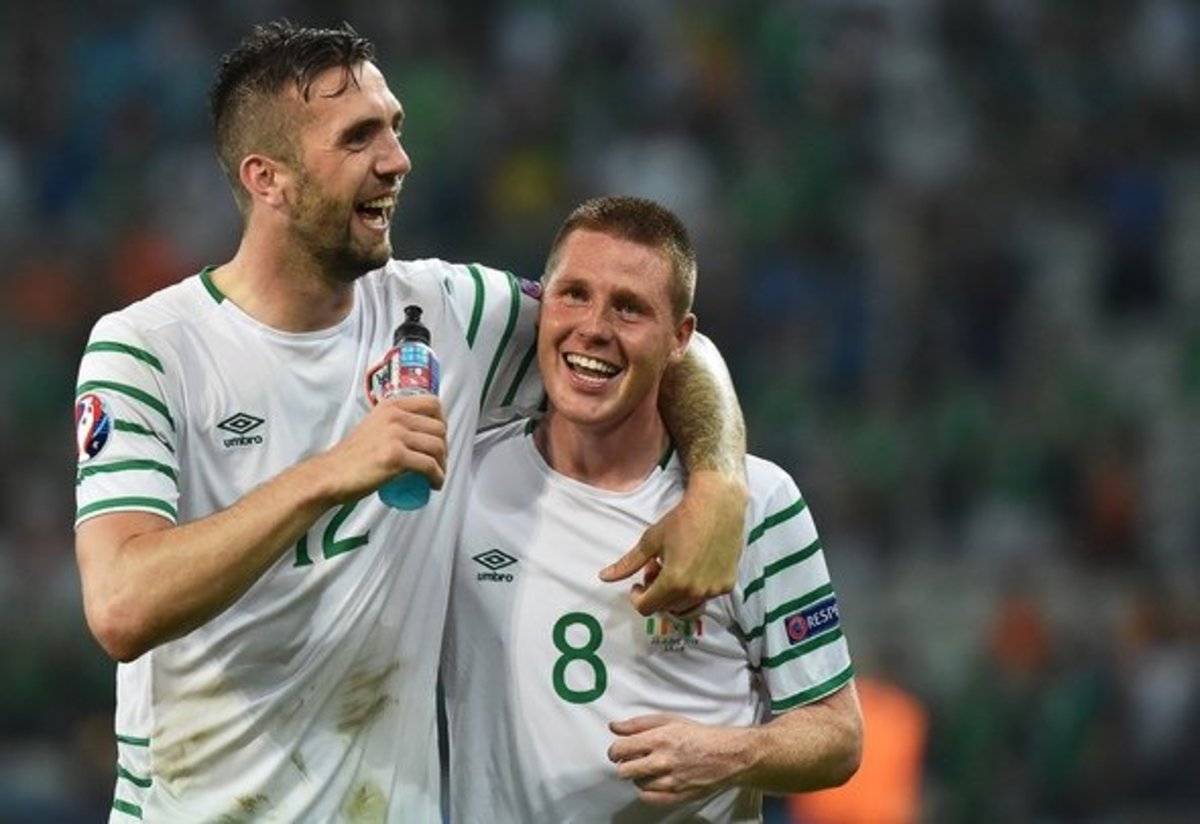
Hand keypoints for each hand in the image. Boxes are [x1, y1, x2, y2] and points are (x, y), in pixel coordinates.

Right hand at [317, 394, 446, 501]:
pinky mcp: (396, 456)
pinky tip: (434, 483)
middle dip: (445, 447)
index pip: (433, 404)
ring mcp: (395, 435)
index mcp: (391, 406)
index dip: (442, 422)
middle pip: (439, 427)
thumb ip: (392, 422)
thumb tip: (418, 430)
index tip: (440, 438)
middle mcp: (395, 416)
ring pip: (437, 447)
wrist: (331, 475)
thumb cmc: (351, 457)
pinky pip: (429, 466)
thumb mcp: (374, 426)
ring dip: (443, 464)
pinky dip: (437, 477)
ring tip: (437, 474)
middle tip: (439, 461)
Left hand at [599, 470, 746, 614]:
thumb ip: (628, 564)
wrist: (718, 504)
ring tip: (675, 567)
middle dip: (656, 592)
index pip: (647, 608)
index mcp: (673, 582)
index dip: (638, 598)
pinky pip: (706, 595)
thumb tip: (604, 577)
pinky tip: (694, 566)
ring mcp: (714, 589)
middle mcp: (695, 591)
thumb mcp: (650, 541)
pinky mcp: (728, 584)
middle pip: (667, 607)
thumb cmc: (682, 519)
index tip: (638, 583)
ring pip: (687, 605)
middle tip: (656, 568)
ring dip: (676, 593)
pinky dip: (695, 587)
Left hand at [608, 714, 749, 803]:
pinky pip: (648, 798)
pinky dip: (648, 791)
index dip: (615, 751)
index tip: (619, 751)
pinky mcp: (677, 796)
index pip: (620, 750)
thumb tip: (615, 727)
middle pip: (624, 771)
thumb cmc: (700, 736)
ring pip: (637, 784)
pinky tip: (657, 781)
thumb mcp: (669, 720)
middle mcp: (663, 761)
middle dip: (625, 764)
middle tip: (634, 760)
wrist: (728, 755)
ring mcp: (670, 781)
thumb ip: (639, 724)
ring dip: (640, 776)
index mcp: (659, 739)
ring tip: (652, 768)